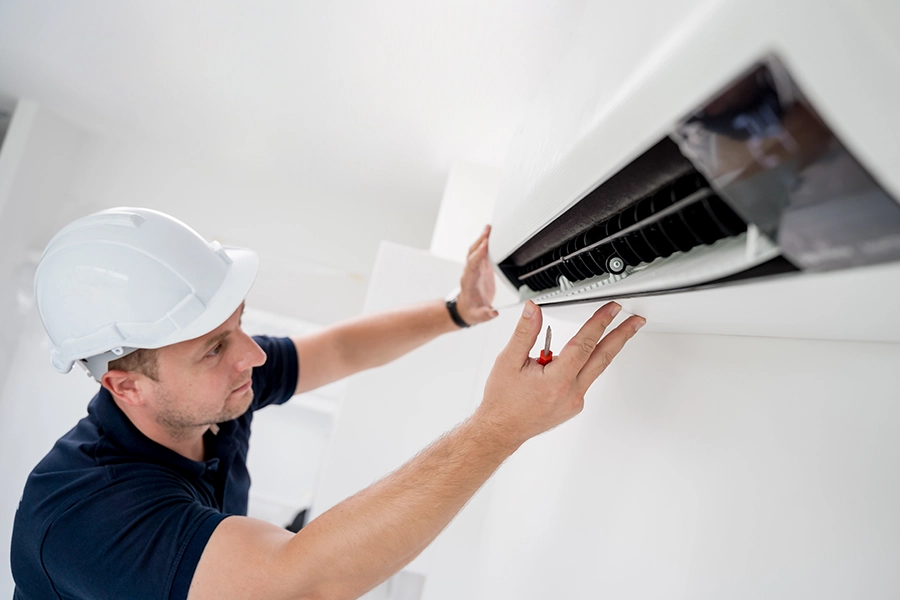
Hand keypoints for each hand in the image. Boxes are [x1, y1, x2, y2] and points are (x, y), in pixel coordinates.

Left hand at [457, 225, 497, 324]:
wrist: (466, 309)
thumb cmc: (471, 311)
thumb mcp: (478, 316)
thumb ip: (485, 314)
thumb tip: (494, 312)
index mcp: (469, 281)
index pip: (472, 264)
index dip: (479, 254)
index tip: (485, 245)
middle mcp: (470, 272)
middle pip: (473, 253)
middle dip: (480, 241)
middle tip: (488, 229)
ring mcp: (475, 268)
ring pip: (476, 250)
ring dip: (482, 239)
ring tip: (489, 227)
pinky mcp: (480, 268)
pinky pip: (482, 253)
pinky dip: (486, 243)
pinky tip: (492, 235)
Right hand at [476, 300, 644, 448]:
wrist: (501, 429)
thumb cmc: (503, 400)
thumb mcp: (508, 361)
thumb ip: (525, 333)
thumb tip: (533, 310)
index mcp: (557, 380)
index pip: (584, 344)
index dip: (600, 323)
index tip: (612, 309)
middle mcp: (571, 393)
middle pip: (602, 358)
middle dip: (621, 336)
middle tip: (636, 321)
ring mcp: (575, 401)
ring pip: (595, 369)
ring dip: (607, 349)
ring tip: (618, 332)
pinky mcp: (573, 405)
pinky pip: (585, 380)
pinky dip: (584, 365)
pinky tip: (573, 359)